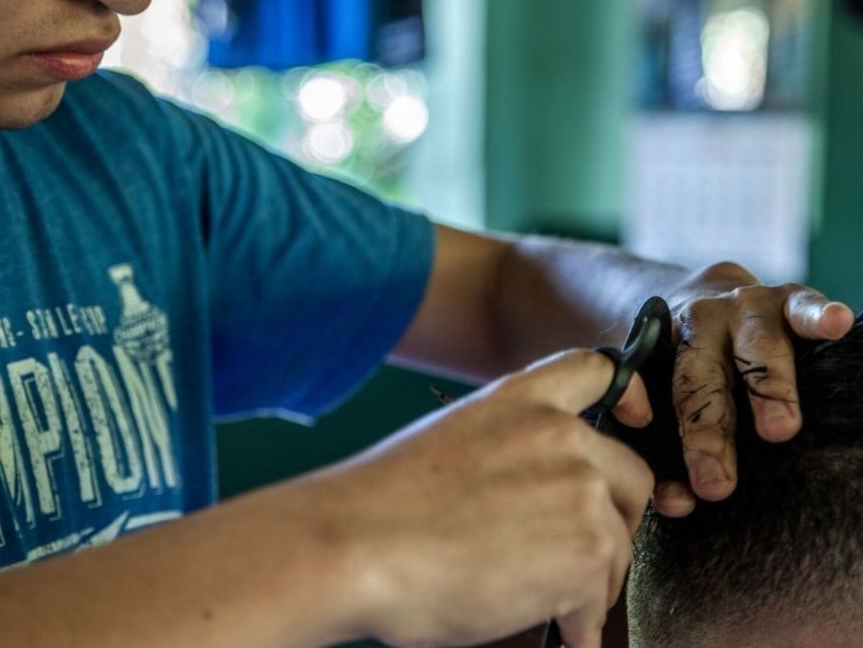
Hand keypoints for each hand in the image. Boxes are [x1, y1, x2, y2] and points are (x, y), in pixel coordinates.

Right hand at [316, 350, 653, 647]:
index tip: (638, 421)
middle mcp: (559, 435)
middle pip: (628, 475)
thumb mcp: (450, 441)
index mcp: (520, 401)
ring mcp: (580, 489)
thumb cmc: (382, 506)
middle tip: (574, 552)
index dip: (630, 397)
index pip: (597, 371)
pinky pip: (601, 598)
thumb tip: (533, 494)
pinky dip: (580, 621)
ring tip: (544, 597)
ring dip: (591, 578)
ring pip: (618, 543)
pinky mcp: (588, 549)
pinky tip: (552, 625)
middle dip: (611, 519)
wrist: (354, 544)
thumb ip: (507, 448)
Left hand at [656, 262, 853, 516]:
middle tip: (719, 483)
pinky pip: (804, 305)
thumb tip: (677, 504)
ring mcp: (743, 309)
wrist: (704, 294)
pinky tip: (837, 323)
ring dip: (768, 388)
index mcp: (663, 352)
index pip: (668, 405)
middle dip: (710, 432)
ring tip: (779, 429)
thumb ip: (667, 446)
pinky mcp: (788, 297)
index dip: (679, 450)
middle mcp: (698, 327)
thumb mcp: (667, 391)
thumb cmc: (690, 363)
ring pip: (755, 346)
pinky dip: (820, 315)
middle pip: (702, 381)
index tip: (691, 494)